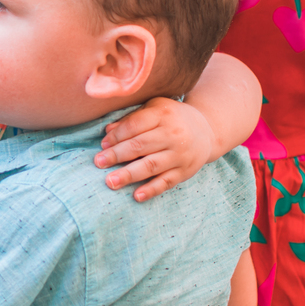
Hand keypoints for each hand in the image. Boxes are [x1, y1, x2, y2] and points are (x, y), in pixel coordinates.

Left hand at [94, 96, 214, 201]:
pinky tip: (136, 196)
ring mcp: (180, 154)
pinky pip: (166, 182)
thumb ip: (132, 119)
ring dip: (129, 174)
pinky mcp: (185, 171)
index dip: (117, 136)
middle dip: (117, 155)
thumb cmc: (171, 118)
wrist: (206, 129)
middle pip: (140, 145)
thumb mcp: (154, 109)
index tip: (102, 145)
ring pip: (151, 165)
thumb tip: (107, 132)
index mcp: (162, 115)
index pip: (135, 125)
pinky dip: (151, 189)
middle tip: (98, 162)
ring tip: (110, 181)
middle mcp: (173, 134)